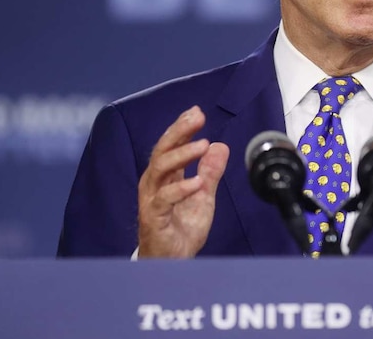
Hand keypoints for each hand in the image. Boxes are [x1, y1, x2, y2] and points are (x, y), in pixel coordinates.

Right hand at [137, 105, 228, 257]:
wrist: (173, 261)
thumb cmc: (182, 229)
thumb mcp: (203, 197)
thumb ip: (210, 172)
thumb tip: (220, 146)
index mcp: (165, 176)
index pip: (171, 145)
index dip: (182, 127)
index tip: (197, 112)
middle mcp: (154, 183)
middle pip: (162, 150)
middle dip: (179, 131)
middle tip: (197, 118)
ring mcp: (152, 199)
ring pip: (160, 169)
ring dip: (181, 155)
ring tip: (202, 145)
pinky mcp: (153, 217)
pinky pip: (164, 199)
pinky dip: (181, 188)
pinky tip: (197, 182)